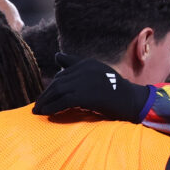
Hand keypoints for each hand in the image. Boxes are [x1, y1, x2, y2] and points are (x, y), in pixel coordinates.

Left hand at [32, 54, 150, 120]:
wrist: (131, 101)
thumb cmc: (115, 90)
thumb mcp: (96, 72)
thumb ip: (75, 64)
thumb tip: (56, 55)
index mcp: (86, 63)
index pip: (62, 75)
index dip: (52, 87)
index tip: (45, 97)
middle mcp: (84, 69)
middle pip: (58, 83)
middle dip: (46, 95)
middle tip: (37, 105)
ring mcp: (84, 81)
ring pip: (58, 91)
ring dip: (45, 102)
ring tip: (37, 111)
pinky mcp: (84, 94)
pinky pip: (62, 101)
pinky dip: (52, 107)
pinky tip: (45, 114)